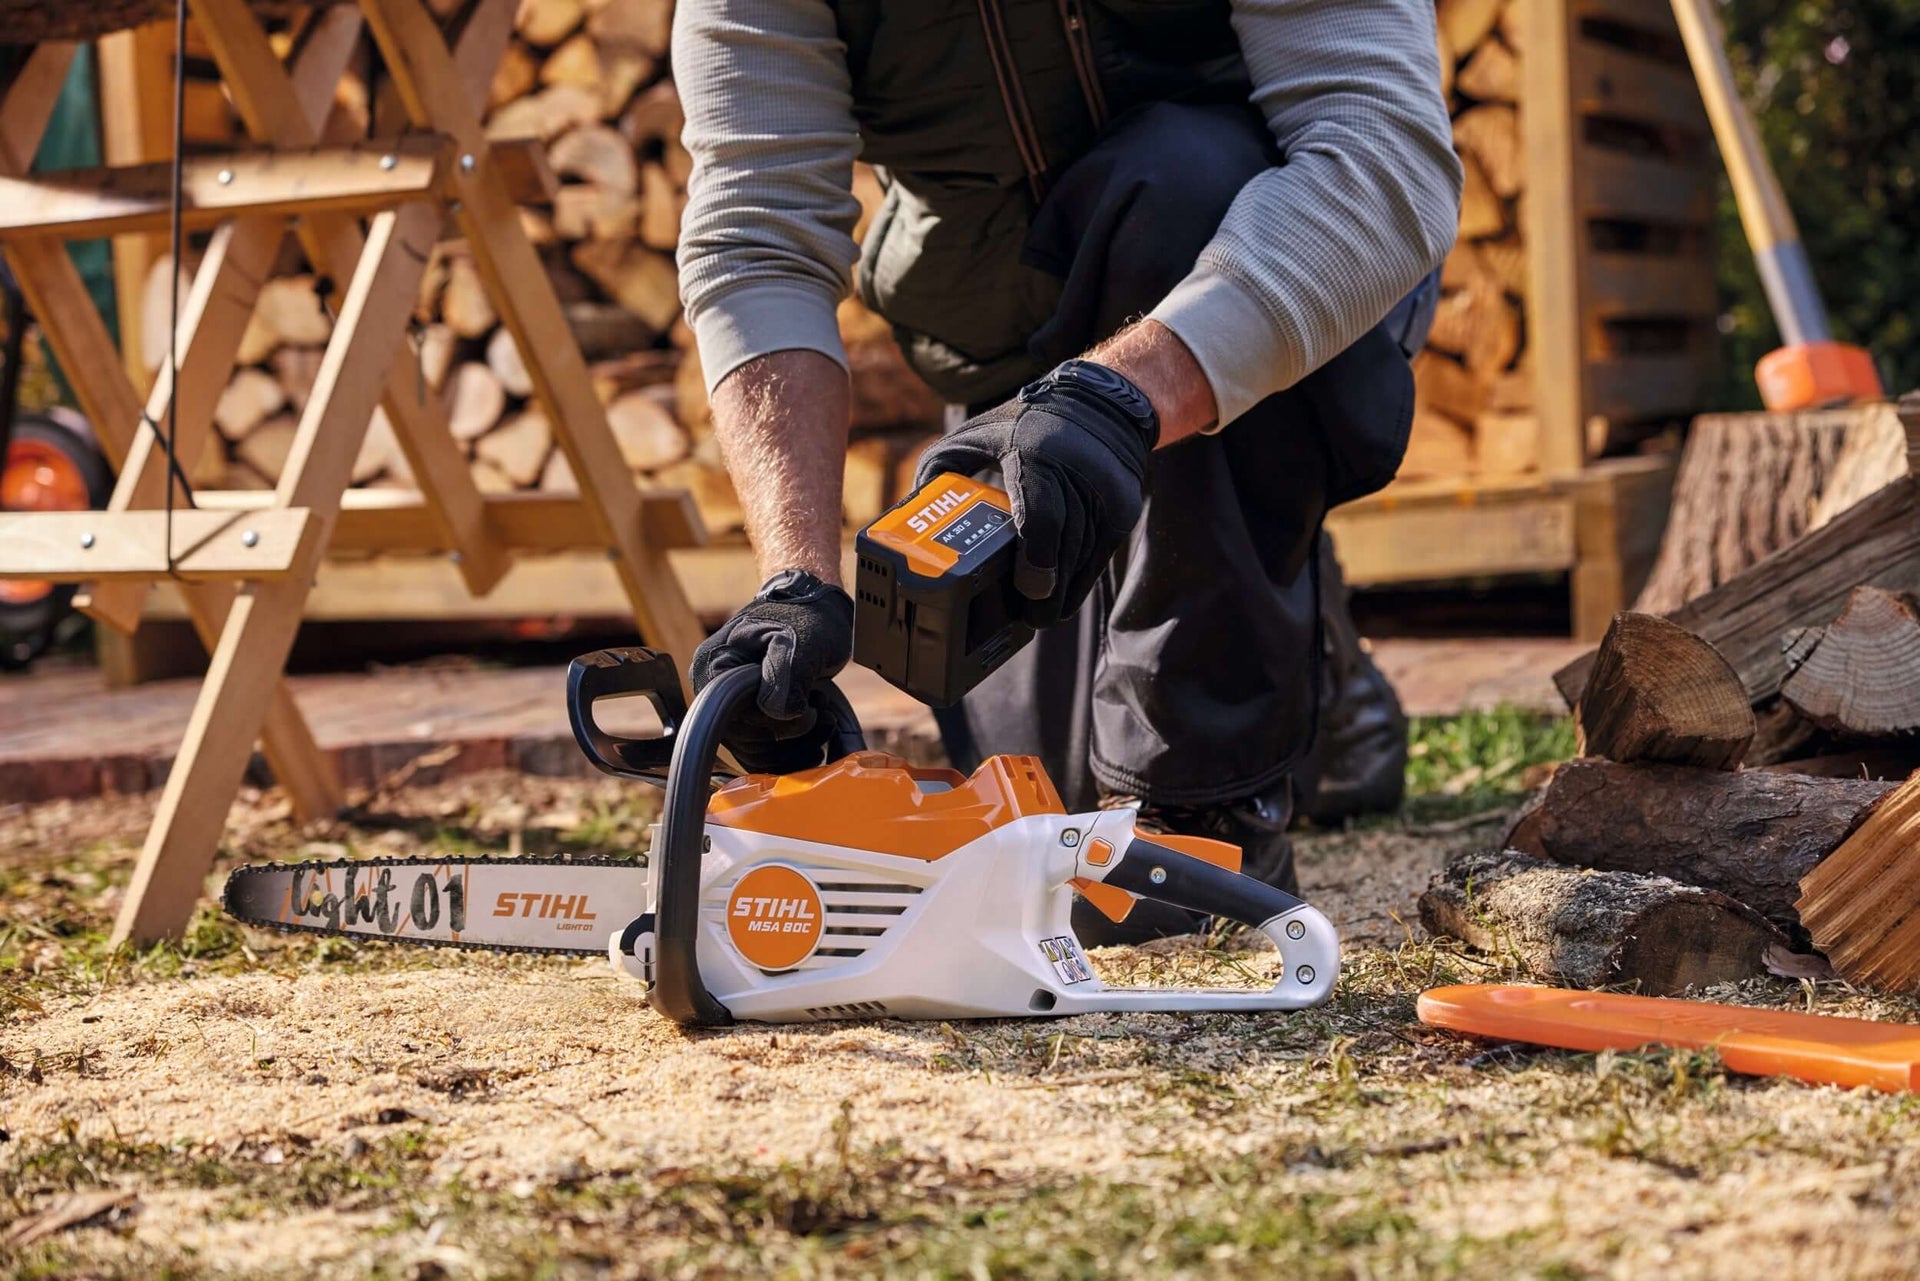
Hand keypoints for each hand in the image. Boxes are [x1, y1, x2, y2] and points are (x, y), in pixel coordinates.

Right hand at [690, 569, 853, 773]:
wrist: (819, 609)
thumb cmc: (807, 617)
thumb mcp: (800, 639)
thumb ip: (785, 674)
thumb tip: (778, 713)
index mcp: (714, 666)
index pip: (733, 719)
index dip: (773, 725)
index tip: (807, 711)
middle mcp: (713, 690)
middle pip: (745, 741)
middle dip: (791, 736)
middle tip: (822, 712)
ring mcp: (731, 705)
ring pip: (756, 751)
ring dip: (797, 746)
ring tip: (823, 717)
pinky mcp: (751, 717)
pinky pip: (765, 751)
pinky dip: (794, 748)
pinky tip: (818, 729)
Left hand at [916, 360, 1158, 628]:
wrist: (1099, 405)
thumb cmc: (1027, 423)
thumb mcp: (978, 433)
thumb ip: (942, 466)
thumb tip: (912, 507)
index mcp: (1036, 456)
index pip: (1042, 517)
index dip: (1037, 560)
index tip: (1028, 590)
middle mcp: (1077, 475)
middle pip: (1064, 548)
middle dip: (1046, 591)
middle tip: (1025, 619)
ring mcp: (1105, 494)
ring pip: (1083, 556)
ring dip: (1063, 592)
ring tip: (1039, 616)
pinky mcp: (1122, 508)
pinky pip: (1100, 555)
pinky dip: (1081, 580)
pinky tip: (1062, 598)